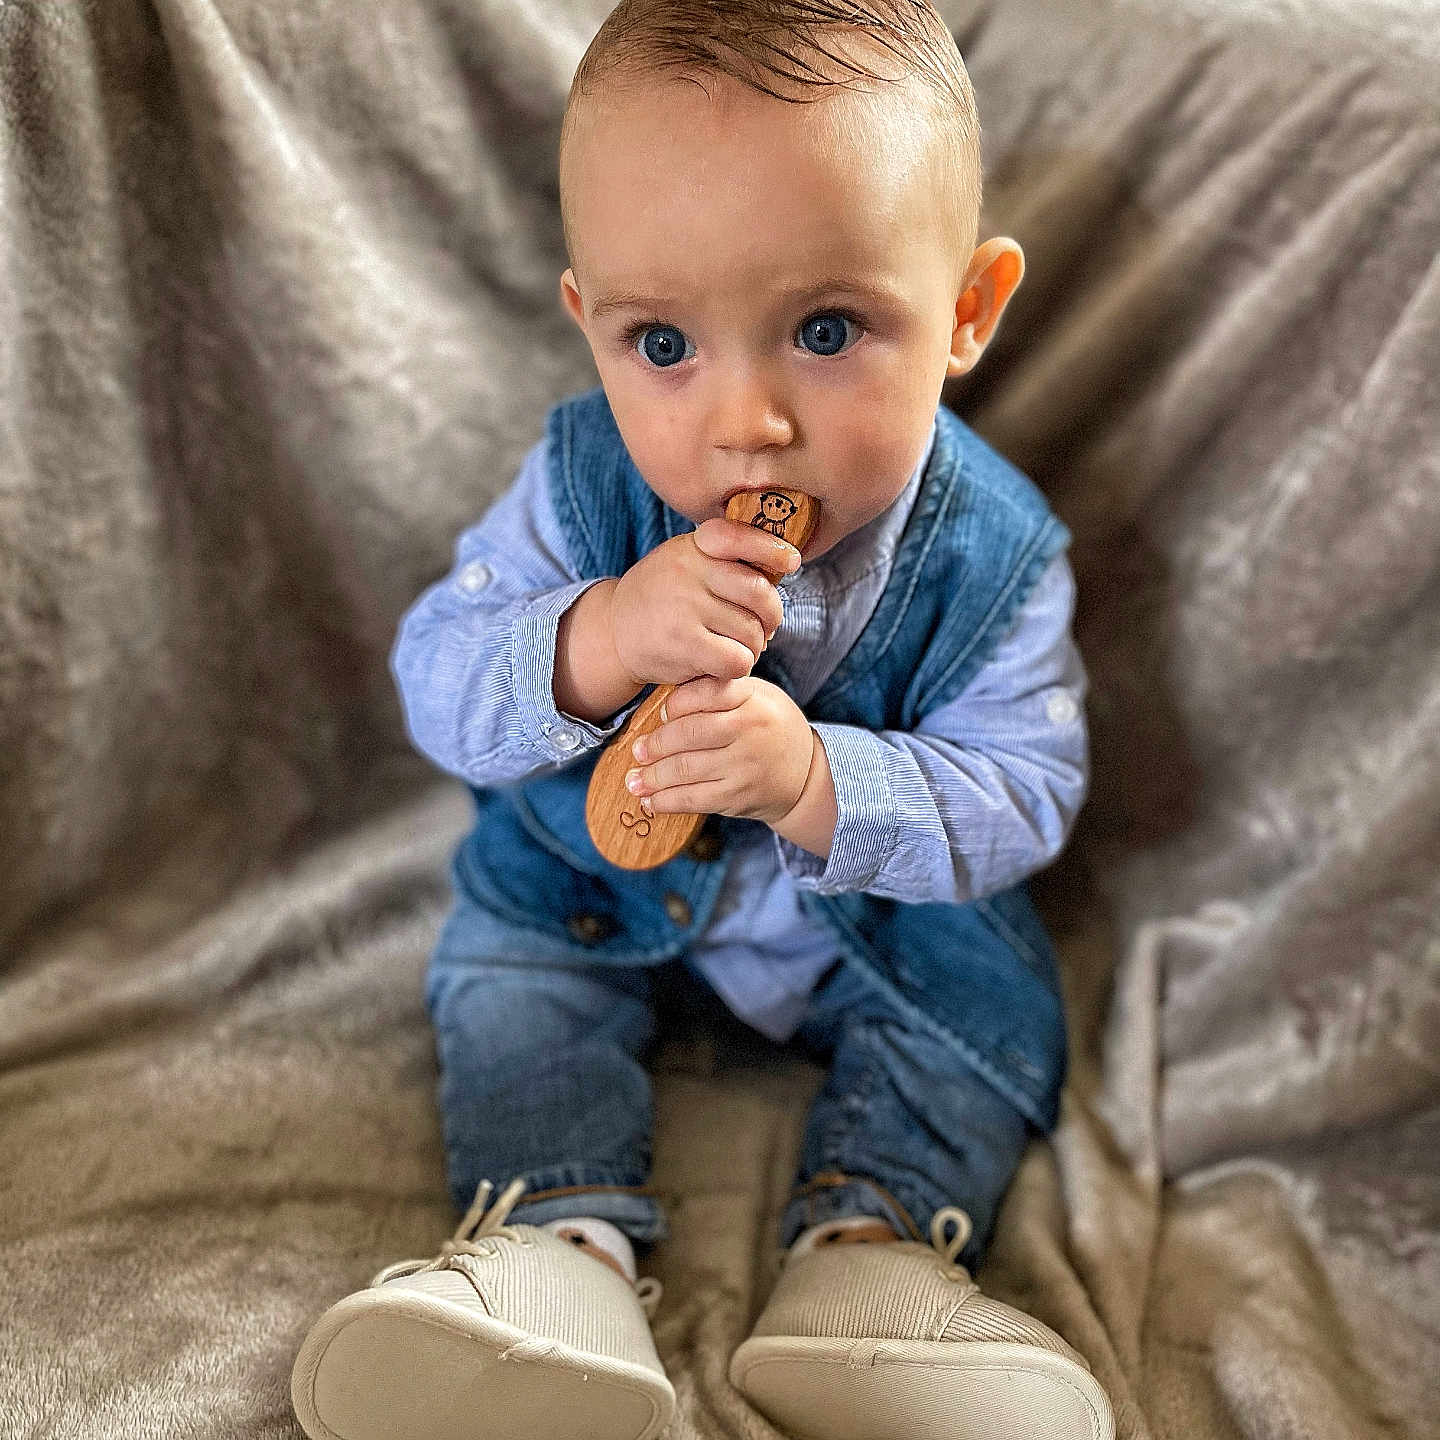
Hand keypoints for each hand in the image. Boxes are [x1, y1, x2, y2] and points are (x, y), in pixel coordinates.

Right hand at [609, 520, 801, 687]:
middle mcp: (688, 571)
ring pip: (751, 631)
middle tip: (764, 628)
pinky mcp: (684, 644)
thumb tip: (785, 563)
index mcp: (693, 546)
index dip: (773, 549)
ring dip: (752, 646)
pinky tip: (724, 663)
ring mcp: (685, 607)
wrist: (614, 631)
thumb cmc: (664, 597)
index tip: (790, 562)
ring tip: (735, 647)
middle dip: (771, 616)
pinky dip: (738, 666)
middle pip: (759, 592)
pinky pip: (737, 659)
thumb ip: (724, 558)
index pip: (740, 536)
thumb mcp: (685, 562)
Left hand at [623, 675, 814, 826]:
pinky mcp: (737, 796)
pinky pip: (693, 799)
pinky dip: (666, 801)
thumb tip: (665, 703)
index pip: (704, 692)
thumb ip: (719, 692)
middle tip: (638, 750)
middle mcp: (749, 729)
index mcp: (752, 698)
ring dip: (652, 776)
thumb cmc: (770, 728)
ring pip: (685, 769)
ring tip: (634, 779)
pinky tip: (651, 801)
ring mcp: (743, 765)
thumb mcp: (757, 697)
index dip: (676, 703)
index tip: (663, 713)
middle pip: (688, 733)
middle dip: (655, 744)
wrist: (805, 775)